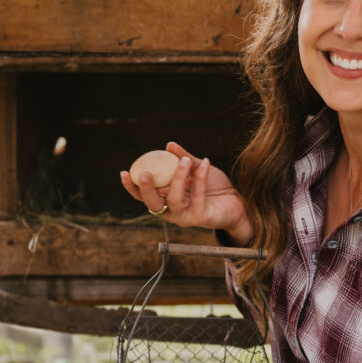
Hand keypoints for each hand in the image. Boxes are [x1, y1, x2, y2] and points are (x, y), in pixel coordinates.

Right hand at [120, 142, 253, 243]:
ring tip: (183, 161)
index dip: (131, 186)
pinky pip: (197, 195)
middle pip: (152, 203)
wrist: (238, 203)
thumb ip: (183, 159)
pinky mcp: (200, 217)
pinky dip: (201, 177)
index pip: (143, 195)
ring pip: (173, 199)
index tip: (124, 172)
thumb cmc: (214, 187)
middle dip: (146, 189)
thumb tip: (169, 145)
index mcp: (166, 198)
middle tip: (145, 173)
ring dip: (177, 179)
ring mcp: (185, 216)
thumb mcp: (197, 169)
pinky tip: (205, 162)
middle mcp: (171, 210)